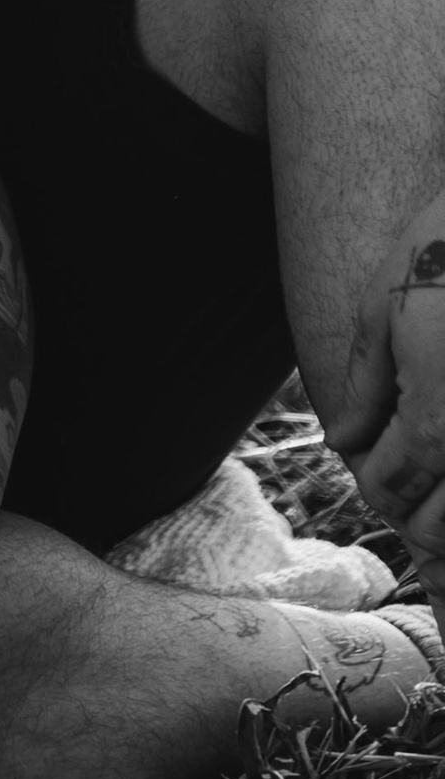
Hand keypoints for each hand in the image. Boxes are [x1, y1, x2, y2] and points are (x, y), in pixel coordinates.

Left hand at [336, 214, 444, 609]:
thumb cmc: (442, 249)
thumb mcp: (383, 307)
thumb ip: (366, 385)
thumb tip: (344, 439)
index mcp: (436, 423)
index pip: (391, 490)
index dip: (374, 480)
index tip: (375, 457)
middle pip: (442, 528)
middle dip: (417, 511)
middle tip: (413, 471)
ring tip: (444, 465)